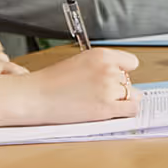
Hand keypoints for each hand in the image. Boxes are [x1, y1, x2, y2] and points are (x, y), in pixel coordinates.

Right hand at [22, 48, 141, 124]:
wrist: (34, 97)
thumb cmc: (50, 82)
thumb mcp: (80, 62)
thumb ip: (101, 67)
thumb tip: (119, 77)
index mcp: (101, 55)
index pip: (131, 63)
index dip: (123, 72)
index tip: (116, 79)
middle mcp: (108, 69)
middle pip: (130, 81)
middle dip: (119, 88)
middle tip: (100, 94)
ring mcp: (108, 89)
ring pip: (133, 96)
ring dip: (121, 101)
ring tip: (102, 103)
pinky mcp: (106, 108)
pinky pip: (132, 110)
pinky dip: (126, 112)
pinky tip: (113, 112)